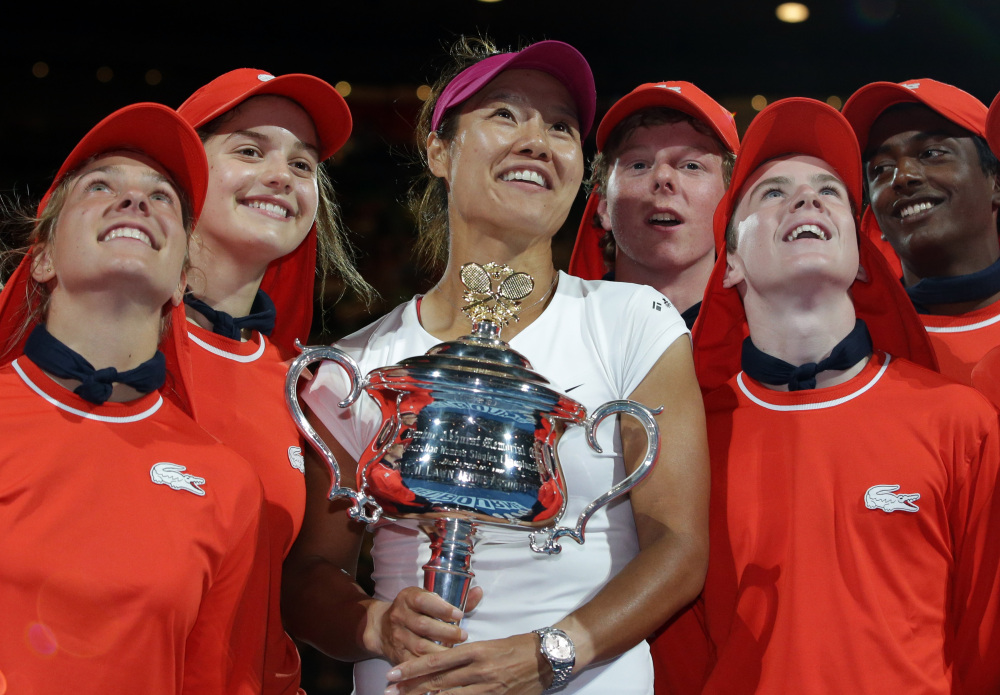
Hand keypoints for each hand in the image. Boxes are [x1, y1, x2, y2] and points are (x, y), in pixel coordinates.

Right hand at [369, 586, 483, 664]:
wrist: (380, 628)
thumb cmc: (413, 611)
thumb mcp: (426, 599)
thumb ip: (453, 599)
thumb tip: (478, 592)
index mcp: (408, 598)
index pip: (424, 600)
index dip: (442, 608)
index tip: (459, 615)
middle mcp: (400, 616)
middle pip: (423, 626)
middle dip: (446, 632)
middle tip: (463, 635)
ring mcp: (397, 637)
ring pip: (420, 647)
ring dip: (442, 651)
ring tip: (458, 652)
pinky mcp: (397, 655)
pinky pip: (415, 664)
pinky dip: (430, 667)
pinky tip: (444, 667)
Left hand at [384, 631, 550, 694]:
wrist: (547, 658)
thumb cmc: (516, 647)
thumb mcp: (488, 644)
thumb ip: (464, 656)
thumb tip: (439, 665)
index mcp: (474, 651)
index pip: (436, 660)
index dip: (412, 668)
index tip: (393, 673)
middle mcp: (477, 670)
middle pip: (437, 682)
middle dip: (410, 688)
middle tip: (389, 691)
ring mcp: (487, 689)